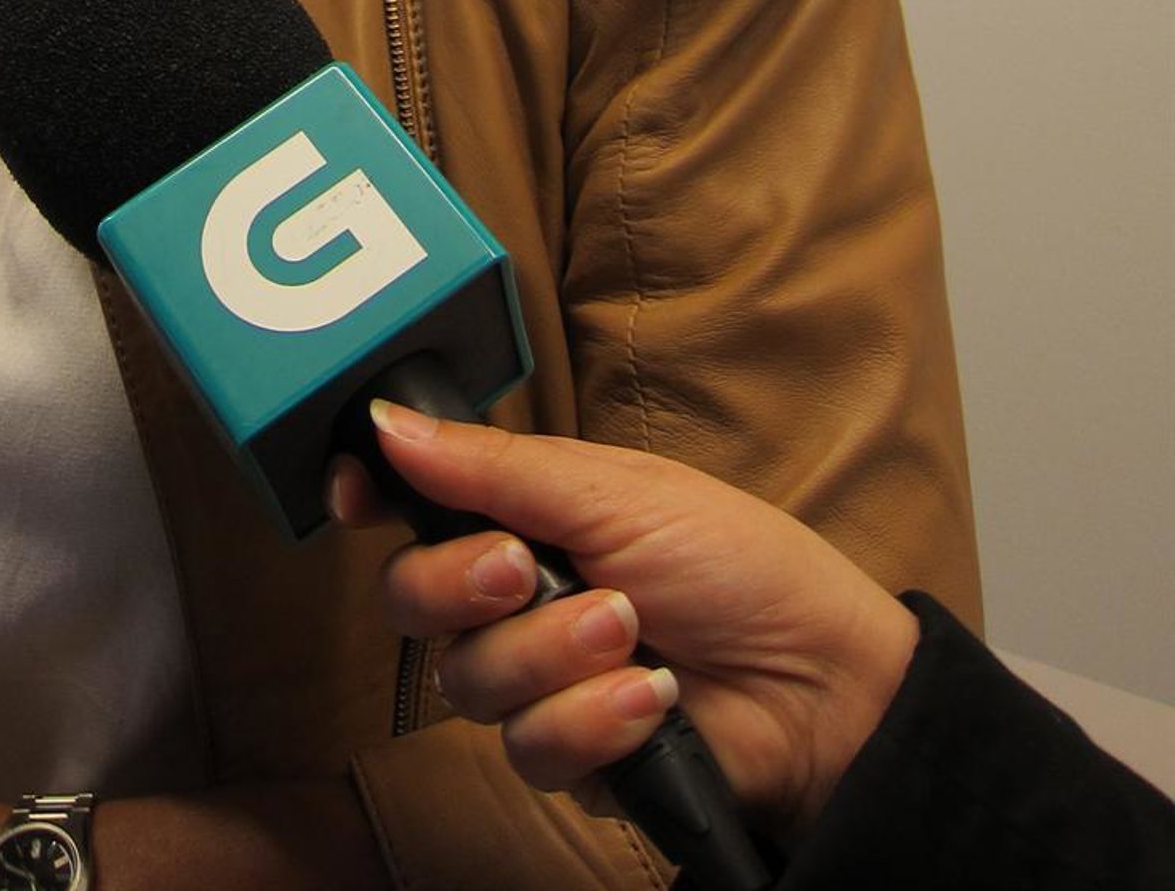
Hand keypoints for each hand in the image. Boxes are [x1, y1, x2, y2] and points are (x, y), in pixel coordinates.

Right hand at [330, 403, 917, 843]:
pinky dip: (590, 719)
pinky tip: (649, 699)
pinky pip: (528, 748)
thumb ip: (493, 467)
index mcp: (521, 512)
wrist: (823, 684)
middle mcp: (514, 595)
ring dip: (549, 653)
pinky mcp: (570, 756)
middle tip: (523, 568)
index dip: (369, 494)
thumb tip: (388, 423)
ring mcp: (537, 679)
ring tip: (630, 632)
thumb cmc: (738, 562)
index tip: (356, 494)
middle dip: (458, 583)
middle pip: (411, 598)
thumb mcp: (616, 489)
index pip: (412, 503)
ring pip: (466, 680)